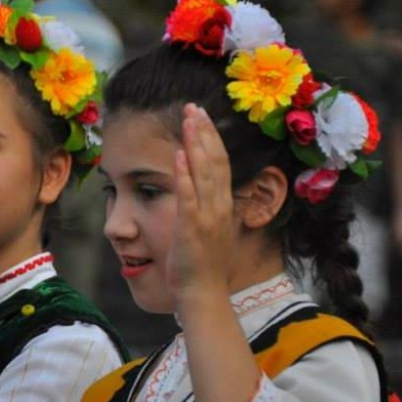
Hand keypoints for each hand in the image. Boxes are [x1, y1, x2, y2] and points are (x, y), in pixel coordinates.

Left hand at [166, 104, 233, 308]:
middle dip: (204, 132)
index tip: (202, 118)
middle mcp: (220, 207)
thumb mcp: (208, 230)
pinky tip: (177, 155)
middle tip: (194, 107)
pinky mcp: (192, 229)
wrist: (203, 293)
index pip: (221, 164)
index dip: (212, 139)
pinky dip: (184, 174)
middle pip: (215, 161)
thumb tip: (197, 191)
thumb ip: (205, 208)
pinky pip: (188, 197)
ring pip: (204, 172)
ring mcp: (207, 217)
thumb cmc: (202, 265)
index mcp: (223, 206)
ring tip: (188, 119)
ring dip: (196, 144)